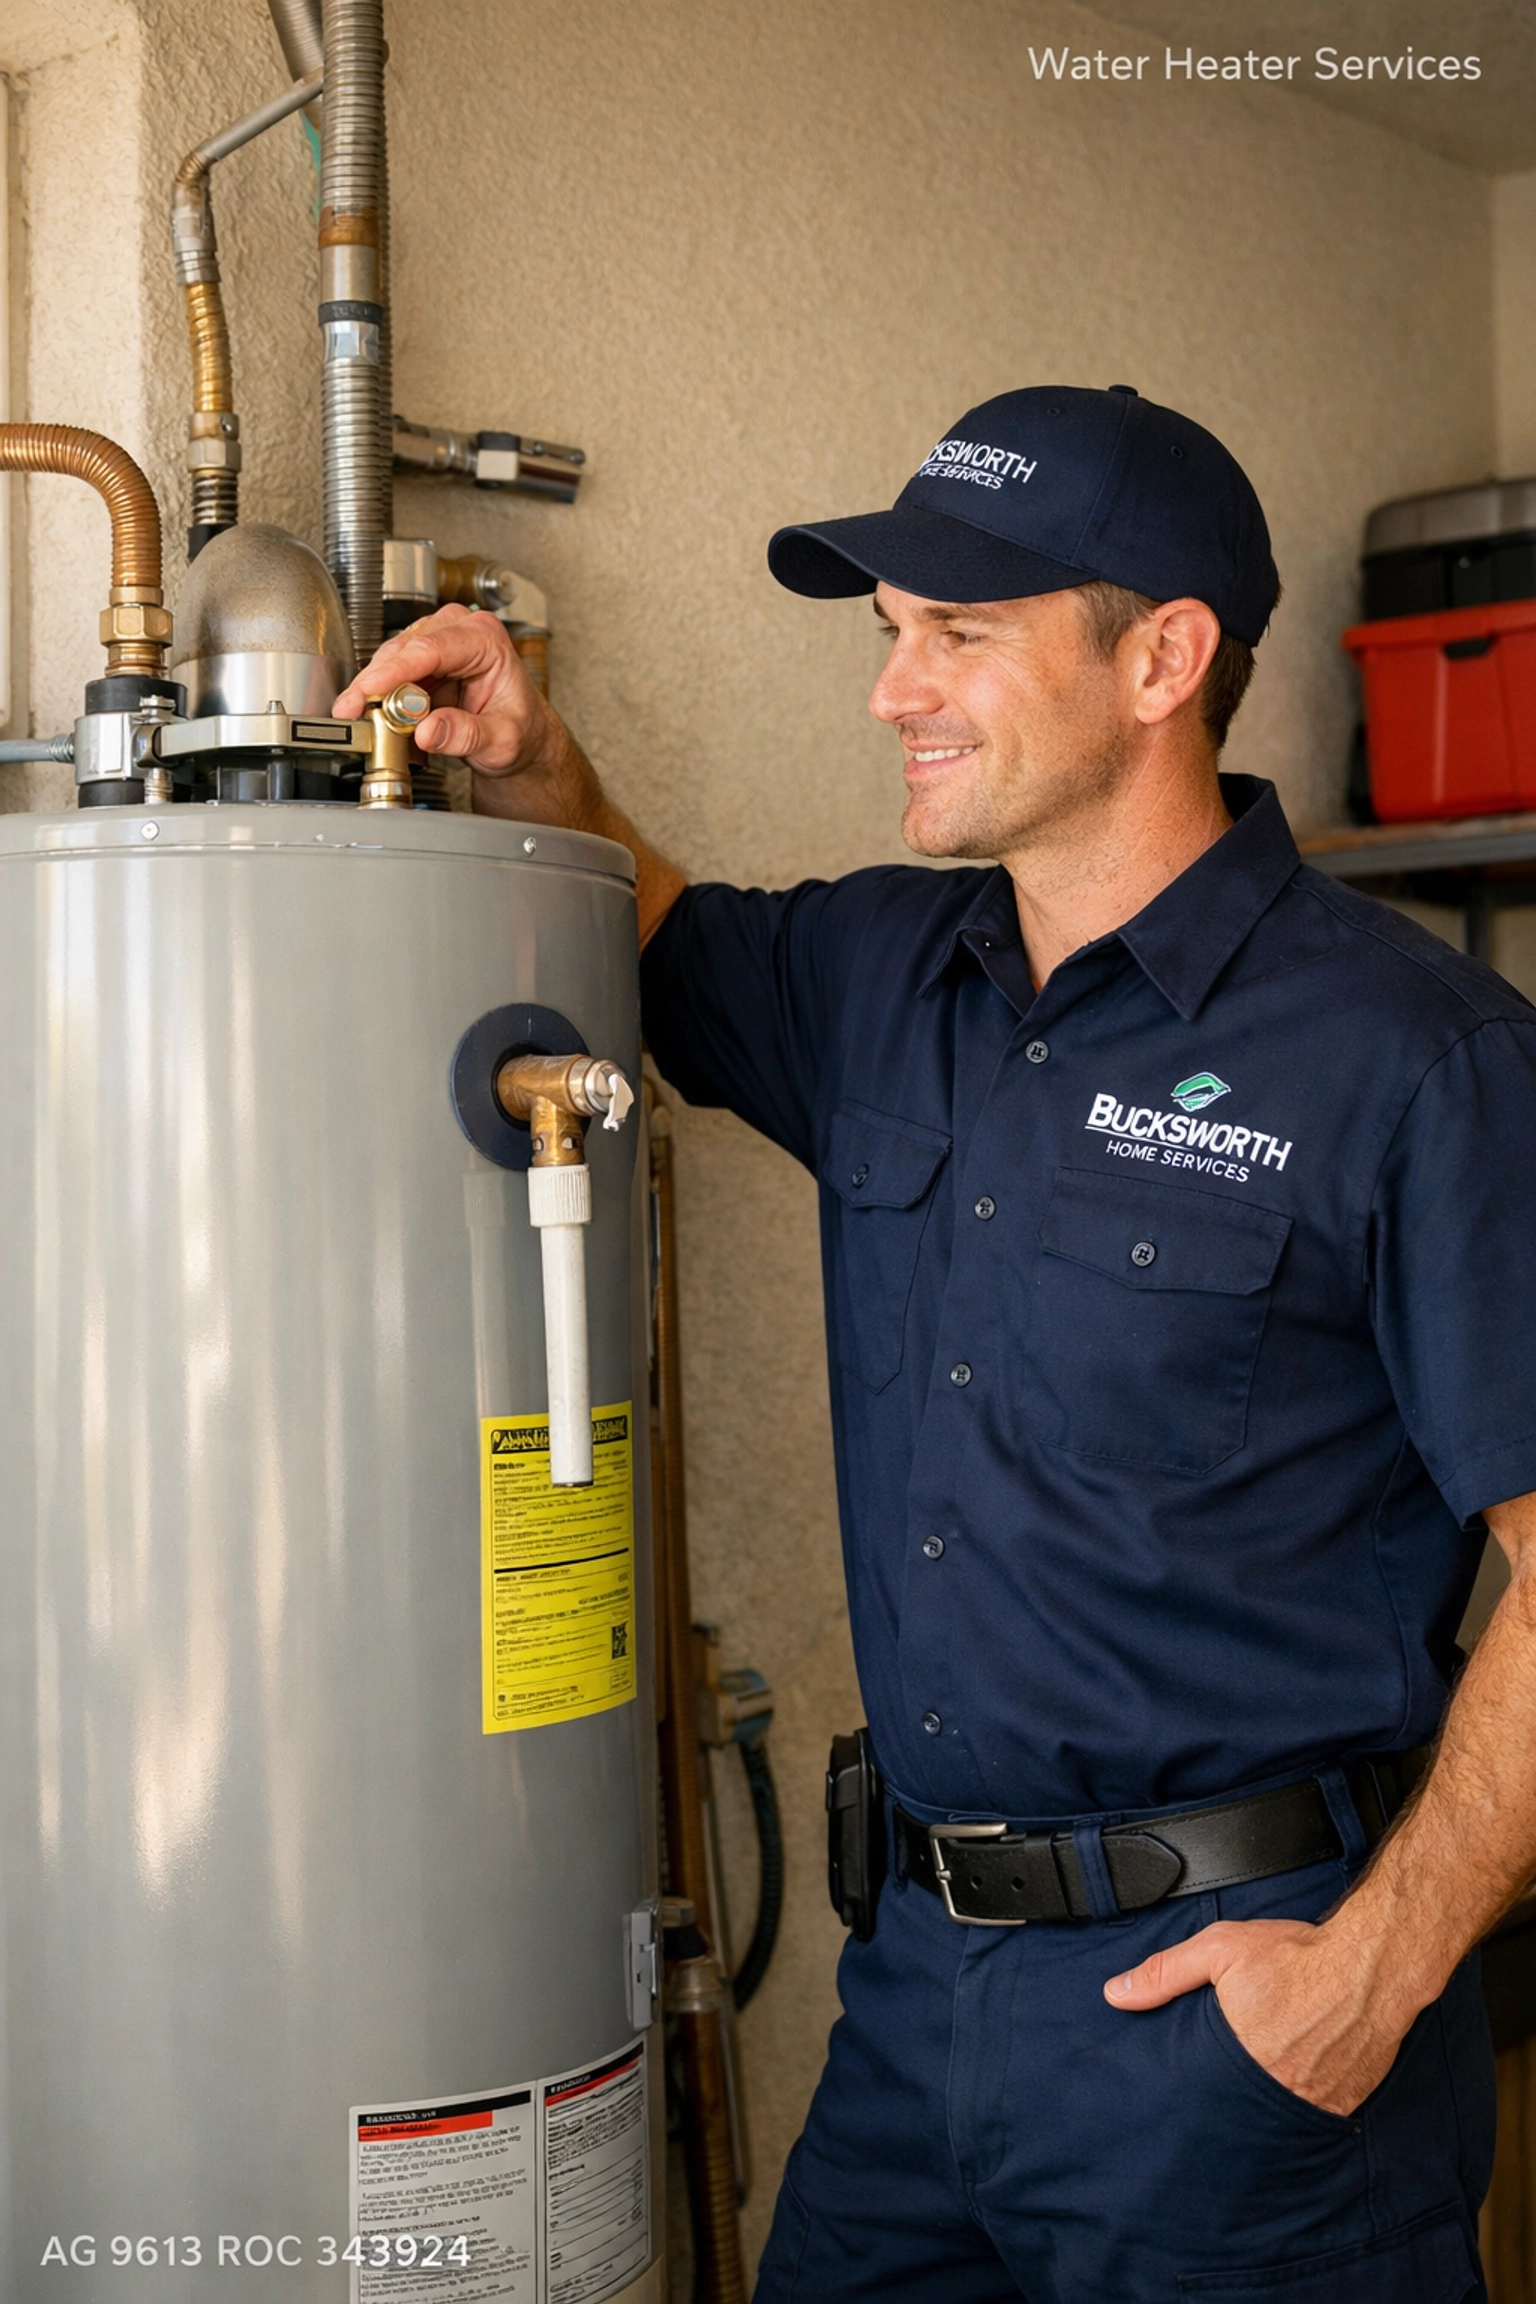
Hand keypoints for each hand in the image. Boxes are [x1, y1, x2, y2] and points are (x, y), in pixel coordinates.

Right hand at [334, 604, 577, 817]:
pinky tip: (373, 715)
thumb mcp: (501, 741)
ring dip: (372, 690)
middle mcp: (460, 631)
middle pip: (404, 649)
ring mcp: (438, 642)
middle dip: (374, 682)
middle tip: (353, 712)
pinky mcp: (421, 660)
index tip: (368, 689)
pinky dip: (379, 696)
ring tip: (362, 719)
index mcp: (486, 639)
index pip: (432, 649)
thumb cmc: (519, 731)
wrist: (522, 738)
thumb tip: (427, 731)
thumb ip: (466, 735)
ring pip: (390, 659)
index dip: (395, 669)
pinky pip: (390, 673)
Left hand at [1104, 1918, 1410, 2116]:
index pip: (1203, 2096)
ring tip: (1267, 2077)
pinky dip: (1308, 2097)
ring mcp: (1317, 2101)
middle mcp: (1279, 2090)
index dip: (1194, 2095)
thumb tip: (1115, 1994)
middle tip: (1230, 2080)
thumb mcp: (1219, 1950)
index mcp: (1241, 2060)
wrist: (1372, 1963)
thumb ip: (1165, 1974)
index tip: (1187, 2092)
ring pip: (1281, 2113)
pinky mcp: (1348, 2101)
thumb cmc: (1298, 1955)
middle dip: (1231, 2098)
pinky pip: (1319, 2110)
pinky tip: (1304, 2075)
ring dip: (1270, 2100)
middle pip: (1241, 2107)